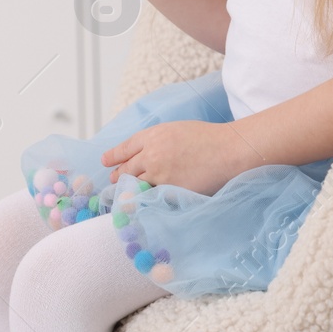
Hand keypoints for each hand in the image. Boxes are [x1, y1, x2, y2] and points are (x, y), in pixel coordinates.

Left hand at [101, 120, 252, 197]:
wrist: (227, 150)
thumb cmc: (206, 138)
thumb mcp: (176, 130)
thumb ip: (157, 141)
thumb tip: (144, 153)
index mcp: (153, 135)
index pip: (125, 148)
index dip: (113, 156)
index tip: (106, 161)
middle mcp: (151, 154)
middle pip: (126, 168)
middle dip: (119, 174)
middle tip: (114, 179)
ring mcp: (159, 174)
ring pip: (135, 184)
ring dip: (129, 188)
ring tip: (125, 192)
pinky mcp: (169, 189)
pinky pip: (150, 195)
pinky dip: (144, 198)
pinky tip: (141, 200)